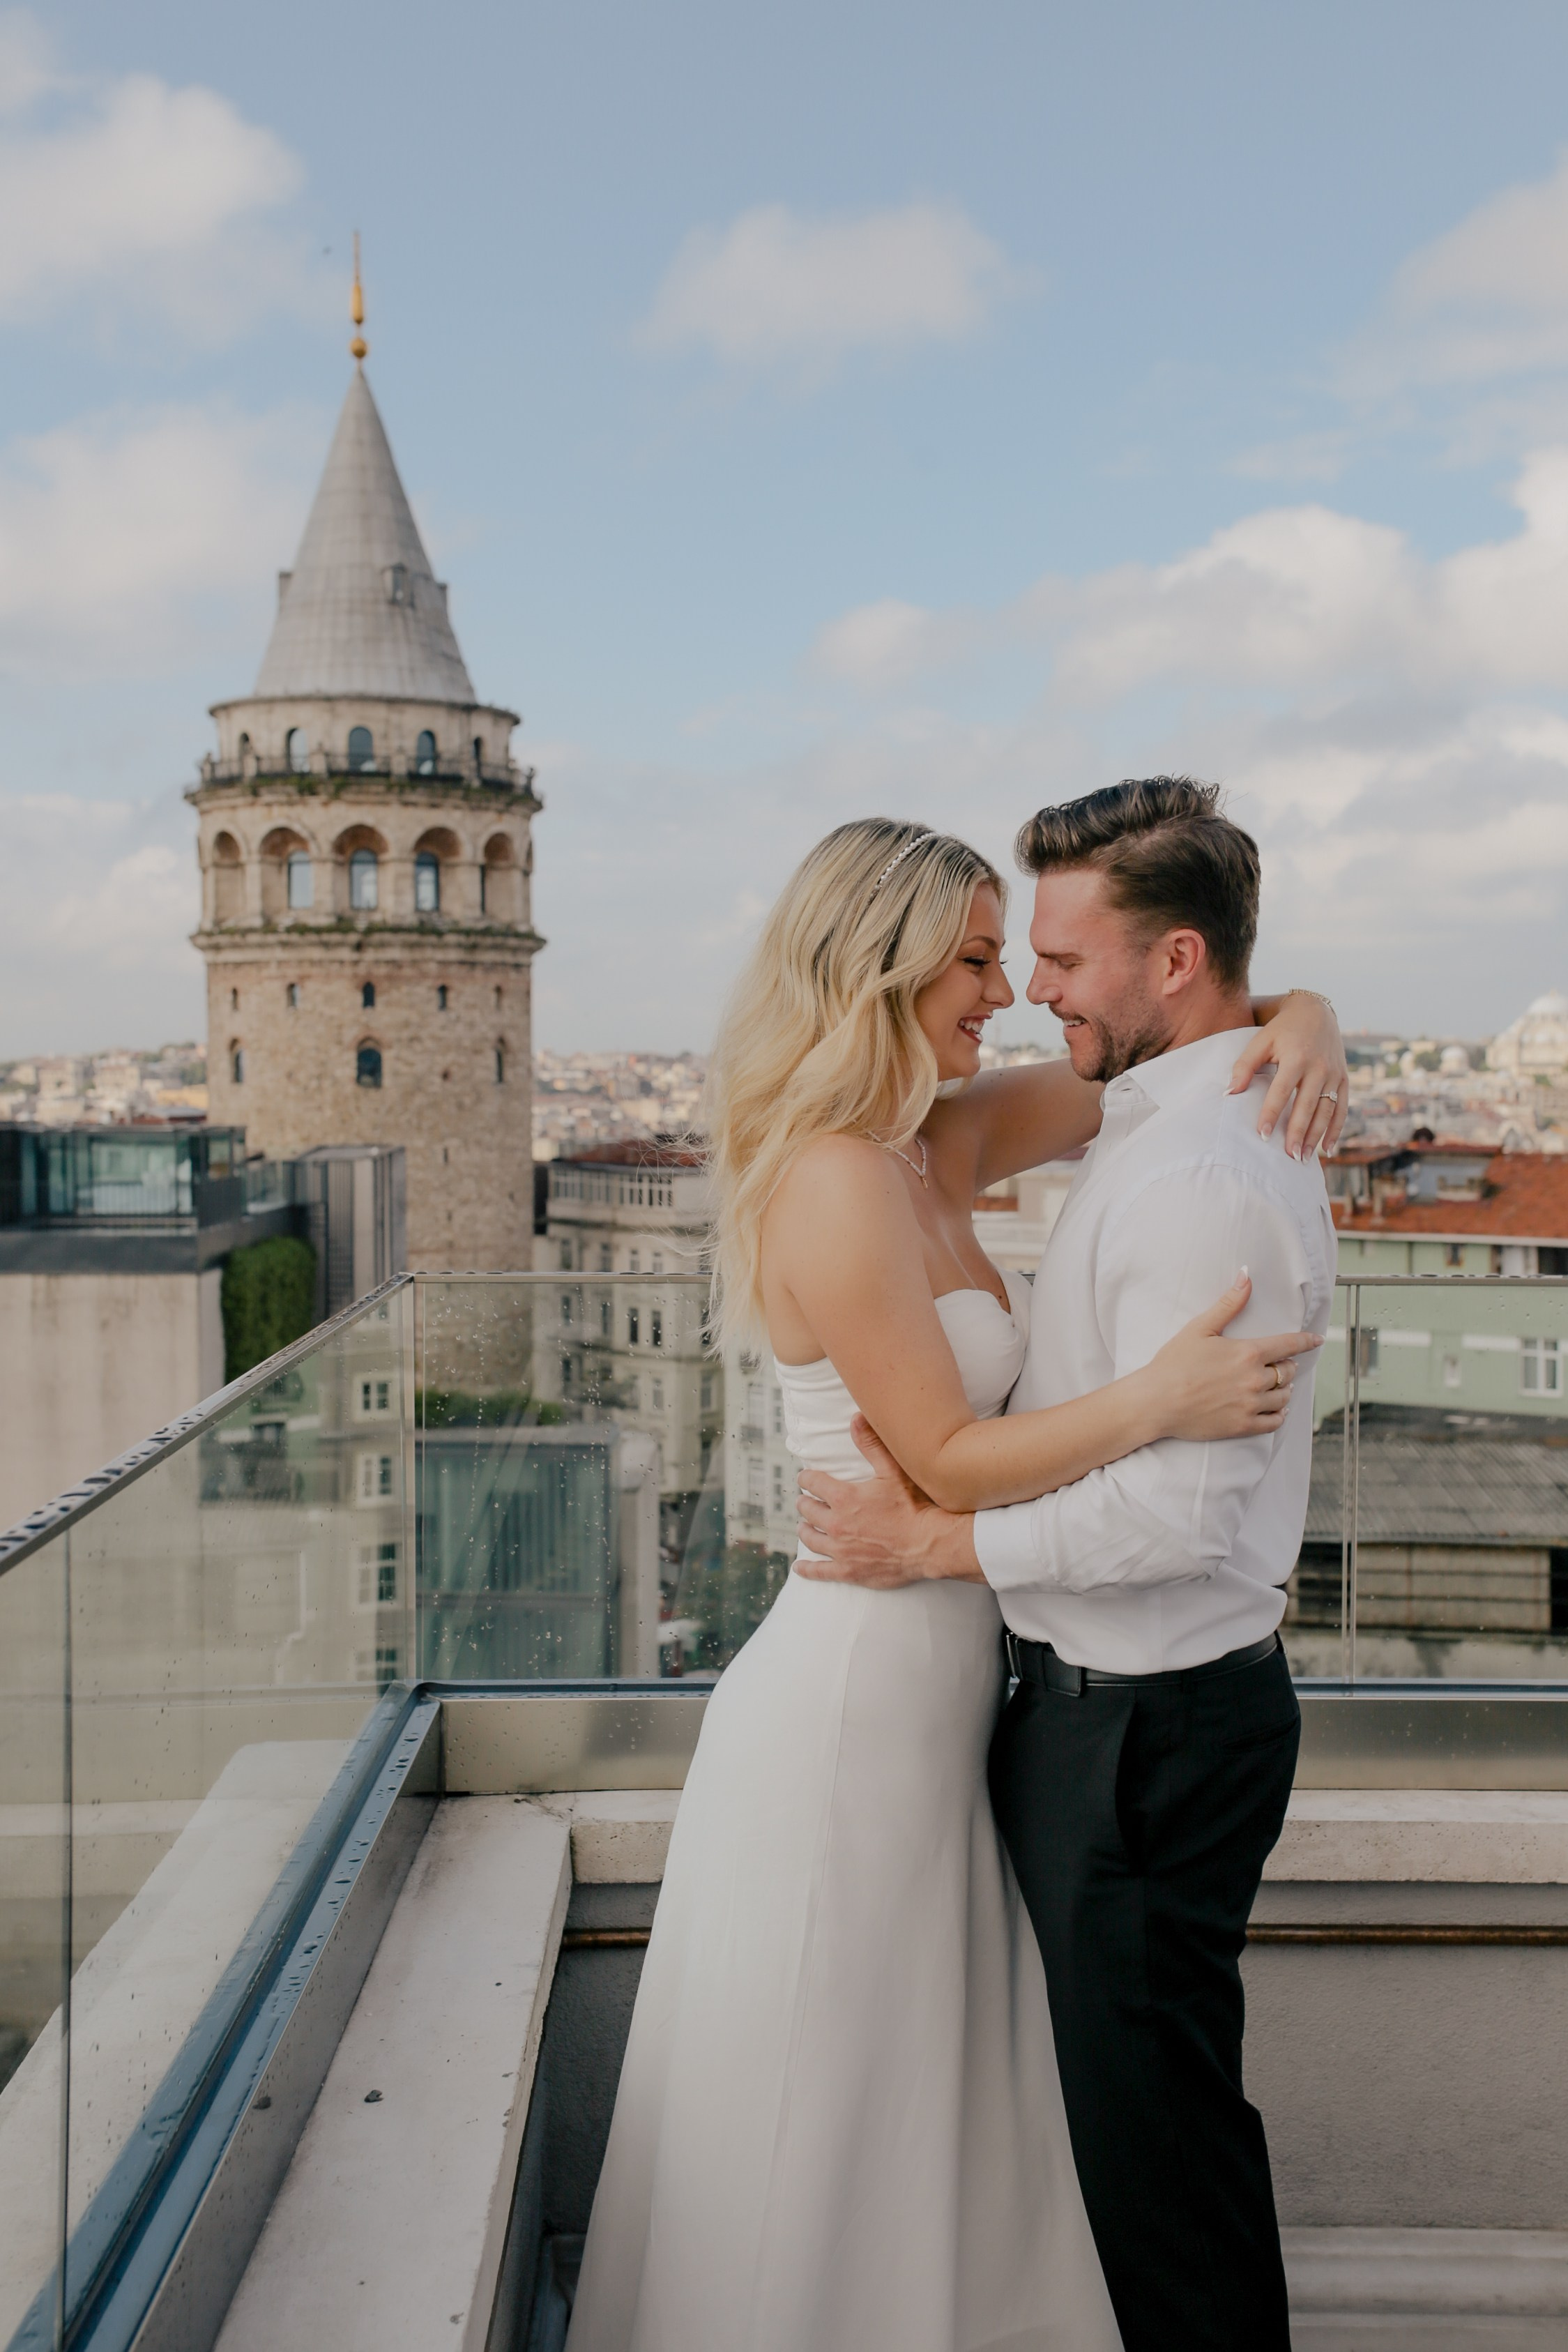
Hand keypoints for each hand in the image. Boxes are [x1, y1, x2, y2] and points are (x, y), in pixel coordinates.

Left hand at [795, 1418, 981, 1586]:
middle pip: (808, 1511)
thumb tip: (856, 1418)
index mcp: (844, 1497)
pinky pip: (820, 1571)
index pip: (813, 1483)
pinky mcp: (849, 1571)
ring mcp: (841, 1550)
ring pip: (811, 1538)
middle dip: (805, 1504)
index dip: (807, 1478)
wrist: (929, 1544)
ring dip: (804, 1530)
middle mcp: (836, 1524)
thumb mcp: (893, 1471)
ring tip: (803, 1527)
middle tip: (805, 1502)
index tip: (806, 1477)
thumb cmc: (914, 1507)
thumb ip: (872, 1445)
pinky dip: (807, 1569)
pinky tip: (800, 1567)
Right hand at [1143, 1272, 1323, 1441]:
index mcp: (1248, 1353)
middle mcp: (1255, 1379)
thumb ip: (1229, 1303)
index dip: (1306, 1341)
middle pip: (1287, 1371)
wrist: (1155, 1402)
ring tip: (1275, 1386)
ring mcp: (1250, 1405)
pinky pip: (1274, 1422)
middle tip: (1278, 1364)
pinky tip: (1274, 1409)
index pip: (1289, 1345)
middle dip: (1286, 1366)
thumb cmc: (1174, 1363)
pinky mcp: (1243, 1426)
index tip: (1317, 1339)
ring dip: (1283, 1389)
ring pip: (1284, 1397)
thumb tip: (1246, 1275)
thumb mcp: (1200, 1327)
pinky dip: (1279, 1414)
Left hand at [1231, 993, 1348, 1159]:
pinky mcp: (1344, 1078)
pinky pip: (1342, 1108)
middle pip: (1306, 1105)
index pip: (1281, 1091)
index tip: (1261, 1135)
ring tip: (1302, 1158)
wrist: (1315, 1012)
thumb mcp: (1260, 1041)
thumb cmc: (1282, 1030)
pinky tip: (1327, 1150)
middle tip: (1288, 1156)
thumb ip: (1244, 1065)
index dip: (1271, 1114)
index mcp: (1296, 1057)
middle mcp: (1319, 1067)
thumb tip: (1230, 1092)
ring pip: (1326, 1110)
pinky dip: (1336, 1130)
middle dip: (1297, 1132)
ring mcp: (1334, 1074)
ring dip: (1315, 1136)